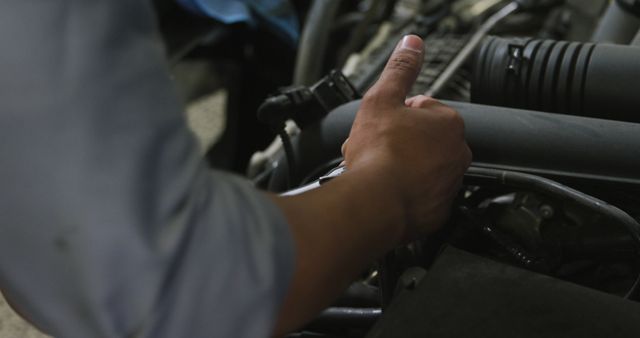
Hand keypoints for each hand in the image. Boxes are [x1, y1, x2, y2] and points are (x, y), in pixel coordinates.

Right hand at [343, 35, 471, 240]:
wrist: (374, 204)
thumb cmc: (379, 154)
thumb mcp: (382, 98)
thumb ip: (400, 69)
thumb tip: (413, 45)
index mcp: (448, 123)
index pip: (423, 108)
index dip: (397, 115)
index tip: (382, 126)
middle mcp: (457, 154)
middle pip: (423, 140)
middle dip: (400, 142)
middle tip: (376, 149)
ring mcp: (449, 184)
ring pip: (422, 168)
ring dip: (402, 167)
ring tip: (378, 172)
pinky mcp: (439, 211)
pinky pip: (421, 196)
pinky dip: (406, 193)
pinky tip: (387, 191)